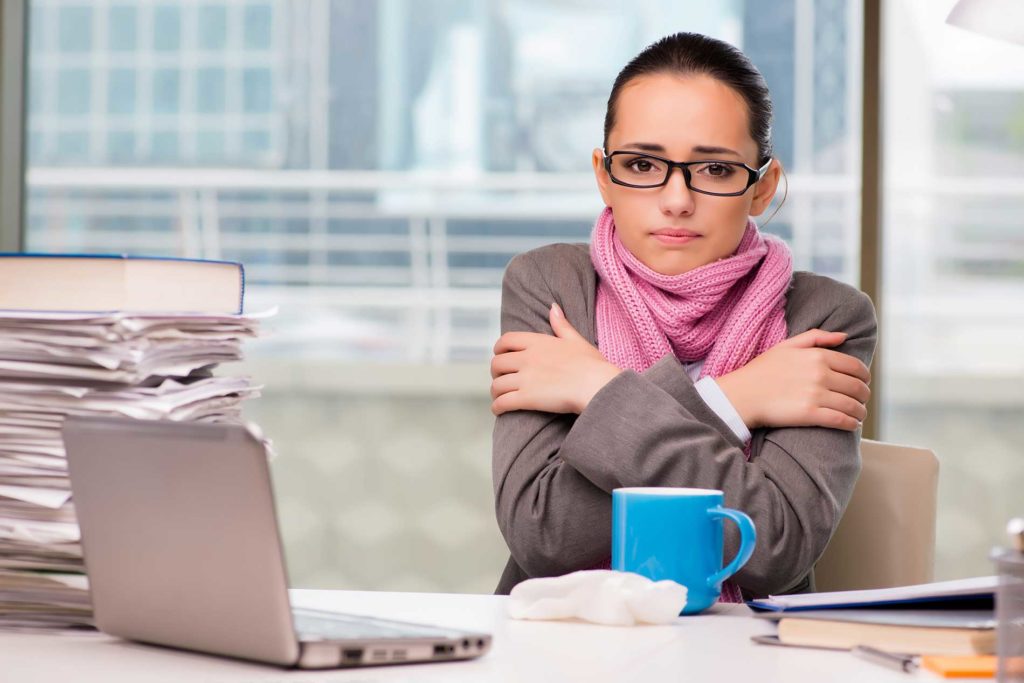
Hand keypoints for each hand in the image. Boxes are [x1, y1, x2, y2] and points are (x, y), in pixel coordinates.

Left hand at [490, 303, 621, 415]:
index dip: (499, 349)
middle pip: (497, 363)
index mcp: (538, 342)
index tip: (500, 355)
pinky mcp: (526, 398)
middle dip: (496, 372)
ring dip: (495, 392)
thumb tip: (553, 307)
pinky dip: (497, 407)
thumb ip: (561, 324)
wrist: (596, 385)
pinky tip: (500, 410)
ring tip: (500, 397)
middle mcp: (527, 358)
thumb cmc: (591, 365)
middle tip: (501, 379)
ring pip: (497, 385)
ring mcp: (525, 378)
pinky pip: (502, 402)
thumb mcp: (576, 340)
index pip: (506, 340)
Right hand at [716, 329, 870, 431]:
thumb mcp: (787, 346)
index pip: (855, 367)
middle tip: (861, 400)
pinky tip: (851, 424)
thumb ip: (817, 337)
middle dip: (864, 395)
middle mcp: (820, 374)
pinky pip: (841, 420)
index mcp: (817, 356)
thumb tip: (844, 337)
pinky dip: (851, 423)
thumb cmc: (762, 370)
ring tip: (858, 415)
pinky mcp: (810, 414)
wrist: (742, 395)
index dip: (864, 377)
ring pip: (853, 405)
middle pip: (857, 387)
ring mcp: (816, 395)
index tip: (863, 383)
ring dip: (860, 412)